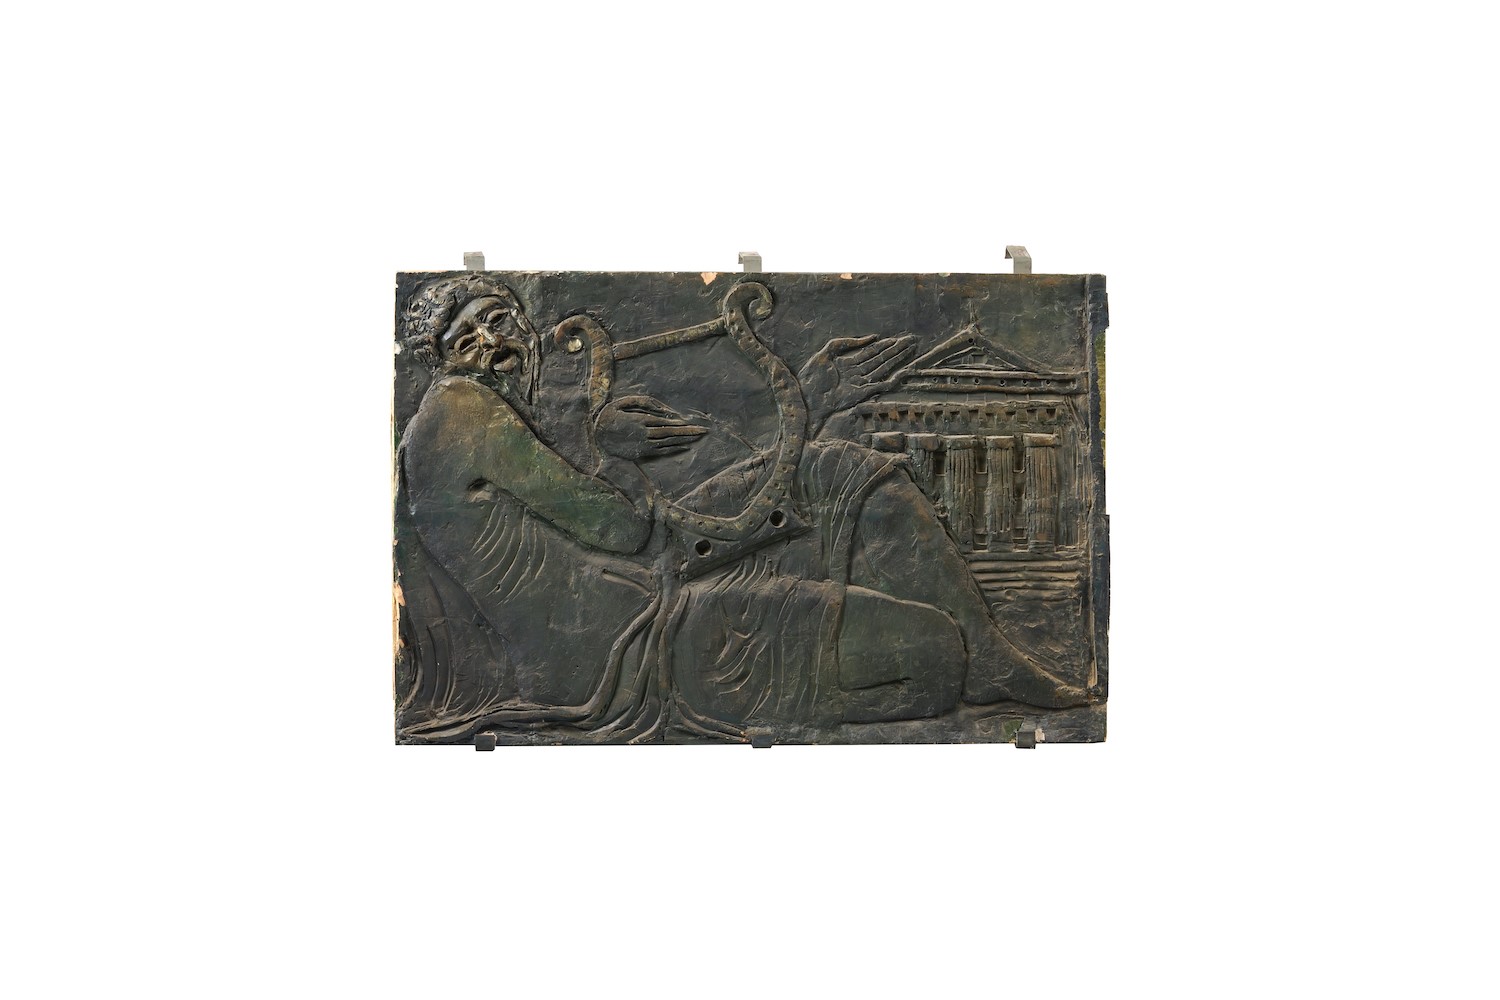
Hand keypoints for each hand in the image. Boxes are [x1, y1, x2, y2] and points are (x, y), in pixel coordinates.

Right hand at [593, 395, 708, 460]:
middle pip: (670, 433)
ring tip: (698, 437)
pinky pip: (660, 451)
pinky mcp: (641, 453)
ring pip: (668, 442)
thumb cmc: (610, 415)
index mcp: (640, 420)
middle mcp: (644, 433)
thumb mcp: (622, 402)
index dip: (679, 423)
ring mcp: (643, 444)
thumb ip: (643, 402)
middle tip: (704, 431)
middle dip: (688, 432)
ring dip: (685, 440)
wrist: (596, 435)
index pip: (664, 422)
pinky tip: (685, 447)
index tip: (692, 423)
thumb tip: (662, 410)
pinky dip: (674, 449)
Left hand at [798, 334, 917, 425]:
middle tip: (911, 341)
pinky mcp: (860, 395)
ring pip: (882, 368)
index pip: (870, 351)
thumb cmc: (810, 377)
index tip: (898, 338)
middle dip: (896, 350)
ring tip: (909, 349)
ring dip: (896, 359)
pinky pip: (879, 387)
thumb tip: (870, 338)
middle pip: (880, 358)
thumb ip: (845, 343)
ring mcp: (859, 383)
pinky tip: (901, 373)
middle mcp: (856, 373)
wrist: (804, 397)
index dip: (885, 344)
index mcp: (847, 363)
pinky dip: (890, 381)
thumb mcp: (826, 353)